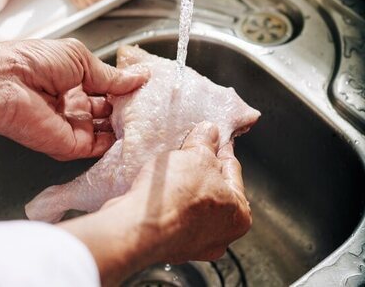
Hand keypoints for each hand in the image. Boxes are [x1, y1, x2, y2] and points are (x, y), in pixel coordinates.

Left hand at [0, 39, 148, 159]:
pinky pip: (98, 148)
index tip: (144, 88)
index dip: (125, 89)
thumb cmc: (34, 63)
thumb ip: (110, 75)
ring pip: (106, 132)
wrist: (6, 84)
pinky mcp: (71, 145)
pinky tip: (130, 135)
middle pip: (108, 112)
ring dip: (123, 127)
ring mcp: (73, 126)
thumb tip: (137, 77)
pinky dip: (114, 144)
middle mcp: (74, 105)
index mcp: (74, 82)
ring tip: (144, 120)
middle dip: (127, 109)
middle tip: (148, 106)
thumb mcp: (80, 59)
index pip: (106, 89)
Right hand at [59, 122, 250, 285]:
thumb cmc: (175, 198)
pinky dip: (169, 200)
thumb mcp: (197, 156)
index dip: (221, 148)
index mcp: (238, 214)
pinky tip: (161, 186)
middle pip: (213, 188)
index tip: (215, 137)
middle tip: (192, 148)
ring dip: (184, 184)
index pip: (232, 169)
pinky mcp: (168, 243)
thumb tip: (210, 132)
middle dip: (202, 167)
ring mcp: (193, 242)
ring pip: (192, 202)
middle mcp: (220, 234)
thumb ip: (206, 143)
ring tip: (173, 165)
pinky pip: (173, 214)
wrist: (137, 227)